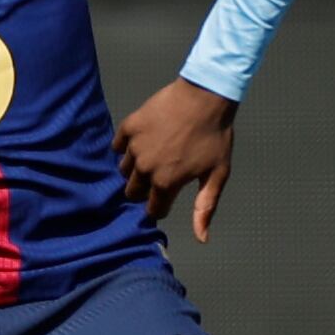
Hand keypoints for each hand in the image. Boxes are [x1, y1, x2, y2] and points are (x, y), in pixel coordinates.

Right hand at [116, 78, 237, 241]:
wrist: (206, 95)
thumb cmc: (215, 136)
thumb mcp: (217, 174)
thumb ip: (205, 207)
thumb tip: (202, 239)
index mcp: (165, 183)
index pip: (153, 209)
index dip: (162, 205)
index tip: (170, 195)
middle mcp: (145, 168)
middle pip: (133, 191)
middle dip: (145, 189)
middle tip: (162, 174)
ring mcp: (134, 146)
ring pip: (124, 170)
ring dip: (136, 168)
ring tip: (155, 156)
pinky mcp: (129, 127)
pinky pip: (118, 145)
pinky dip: (126, 147)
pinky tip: (143, 142)